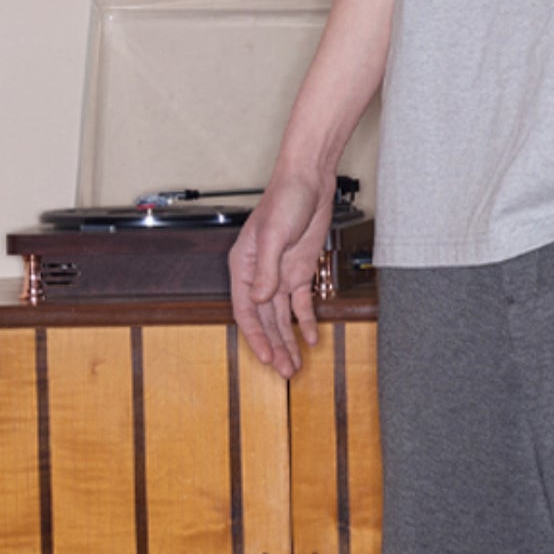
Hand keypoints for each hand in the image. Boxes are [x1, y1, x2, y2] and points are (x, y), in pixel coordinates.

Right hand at [229, 171, 336, 377]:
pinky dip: (304, 322)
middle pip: (265, 320)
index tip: (266, 357)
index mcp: (243, 267)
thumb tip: (260, 299)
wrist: (309, 183)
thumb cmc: (284, 200)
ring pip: (281, 317)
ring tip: (295, 365)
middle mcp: (259, 275)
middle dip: (274, 346)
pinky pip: (300, 304)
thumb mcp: (273, 236)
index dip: (255, 336)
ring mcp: (280, 275)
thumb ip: (265, 270)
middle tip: (284, 371)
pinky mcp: (300, 272)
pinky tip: (310, 340)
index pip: (246, 311)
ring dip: (288, 340)